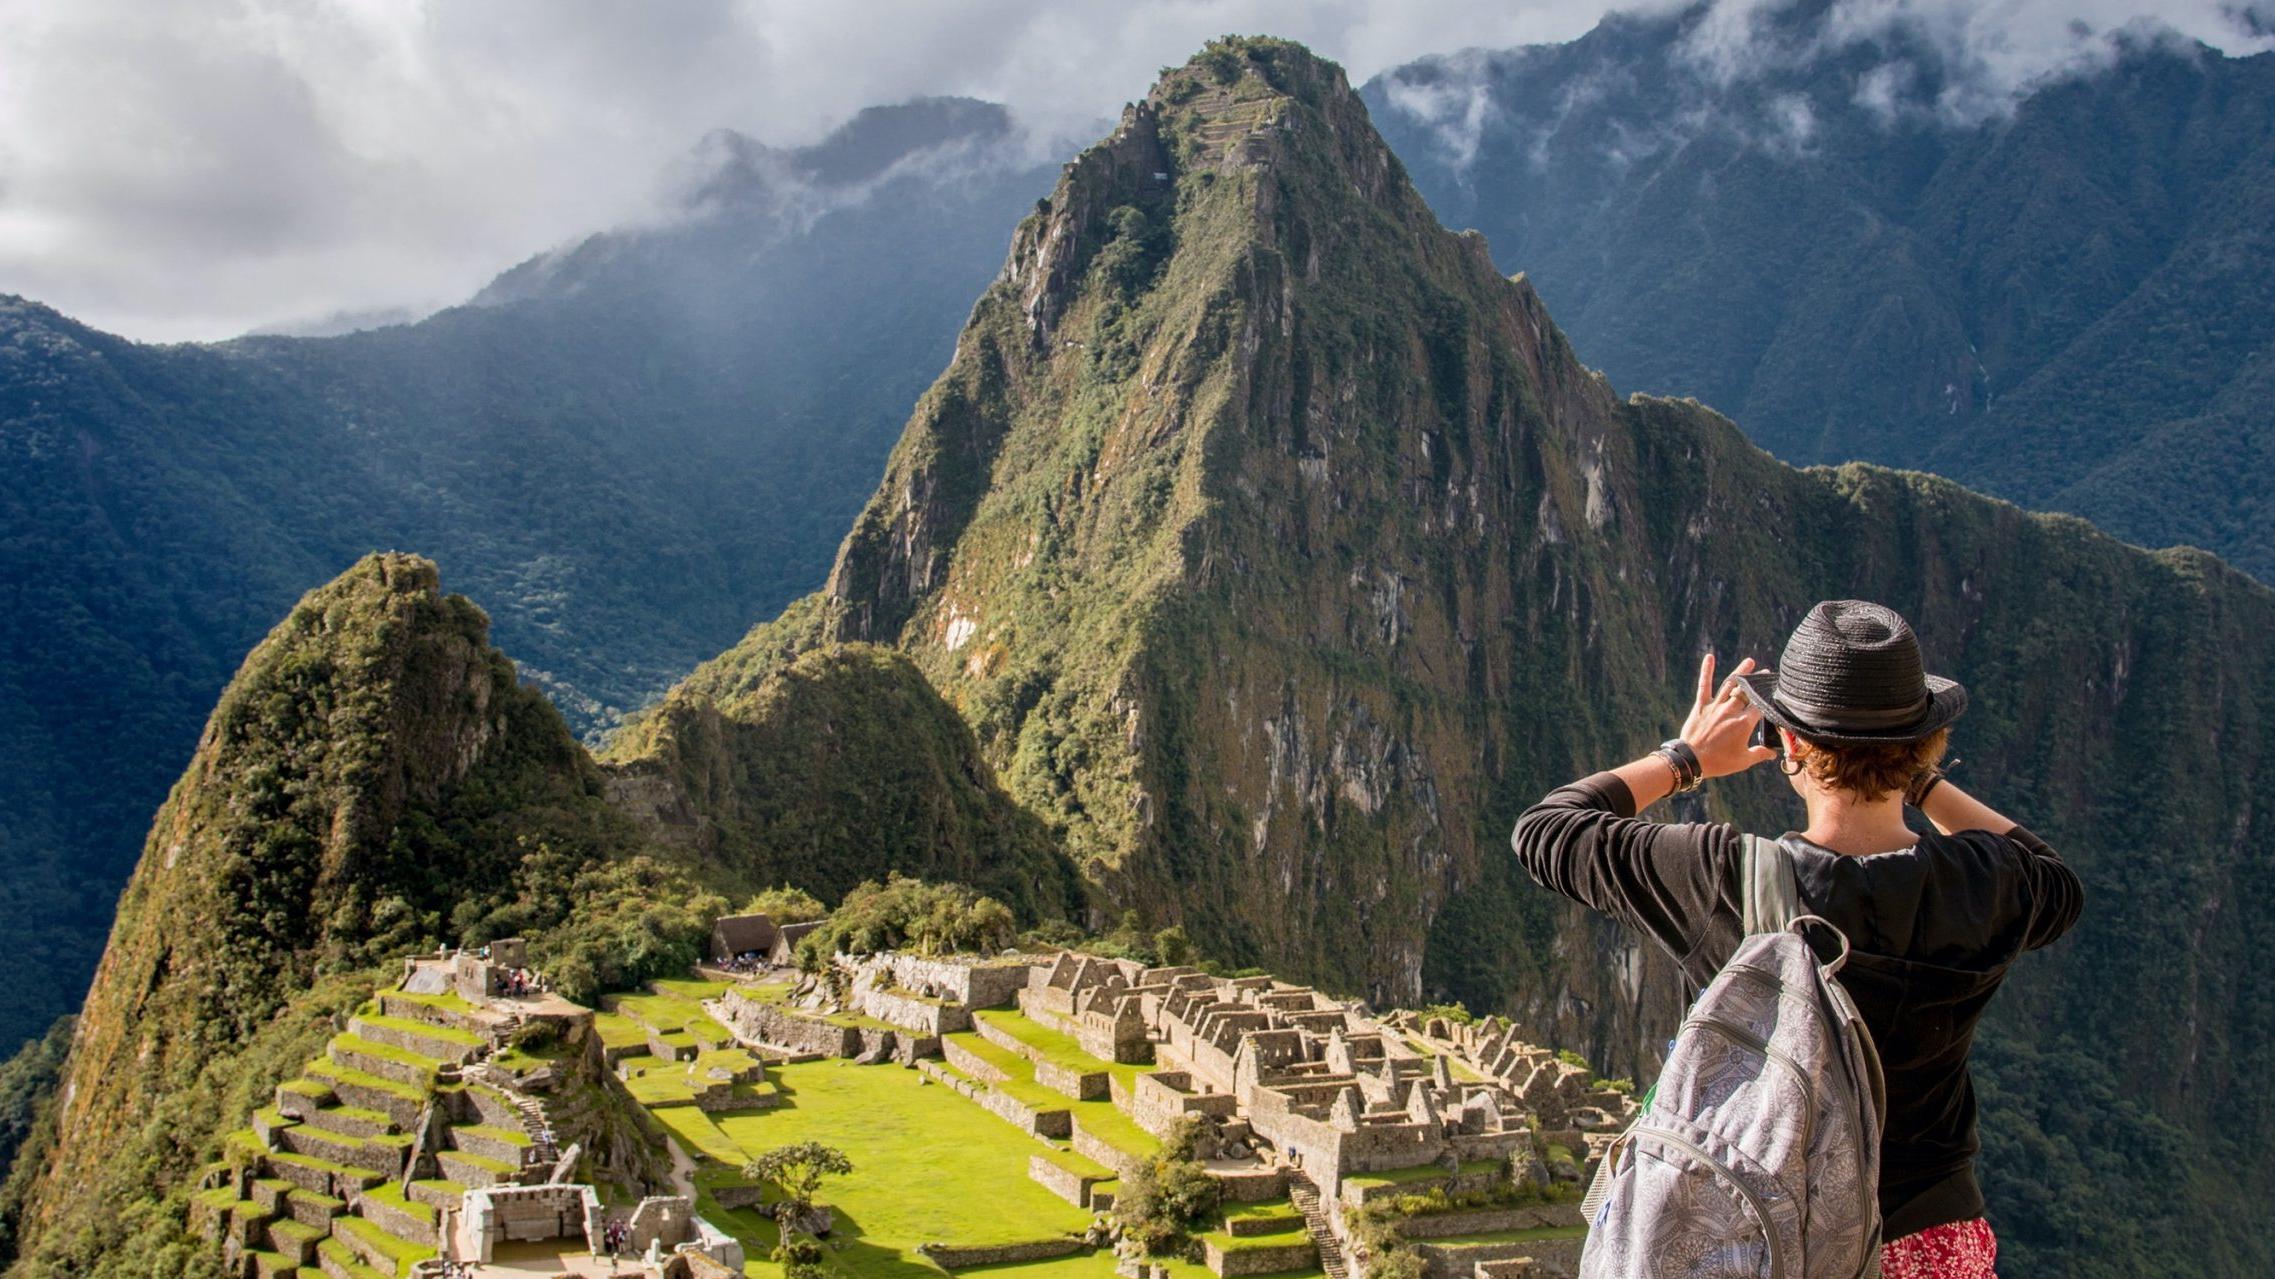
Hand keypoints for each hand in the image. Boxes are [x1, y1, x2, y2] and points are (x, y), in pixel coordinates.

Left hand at [1678, 652, 1778, 779]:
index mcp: (1744, 723)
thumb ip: (1760, 754)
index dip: (1768, 698)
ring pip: (1730, 684)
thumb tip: (1774, 754)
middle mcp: (1731, 711)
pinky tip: (1709, 657)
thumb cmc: (1719, 762)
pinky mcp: (1701, 706)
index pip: (1761, 706)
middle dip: (1757, 682)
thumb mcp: (1743, 761)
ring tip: (1750, 662)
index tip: (1775, 691)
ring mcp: (1715, 706)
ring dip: (1741, 672)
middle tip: (1765, 674)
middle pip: (1747, 692)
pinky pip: (1704, 685)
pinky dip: (1706, 670)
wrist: (1692, 760)